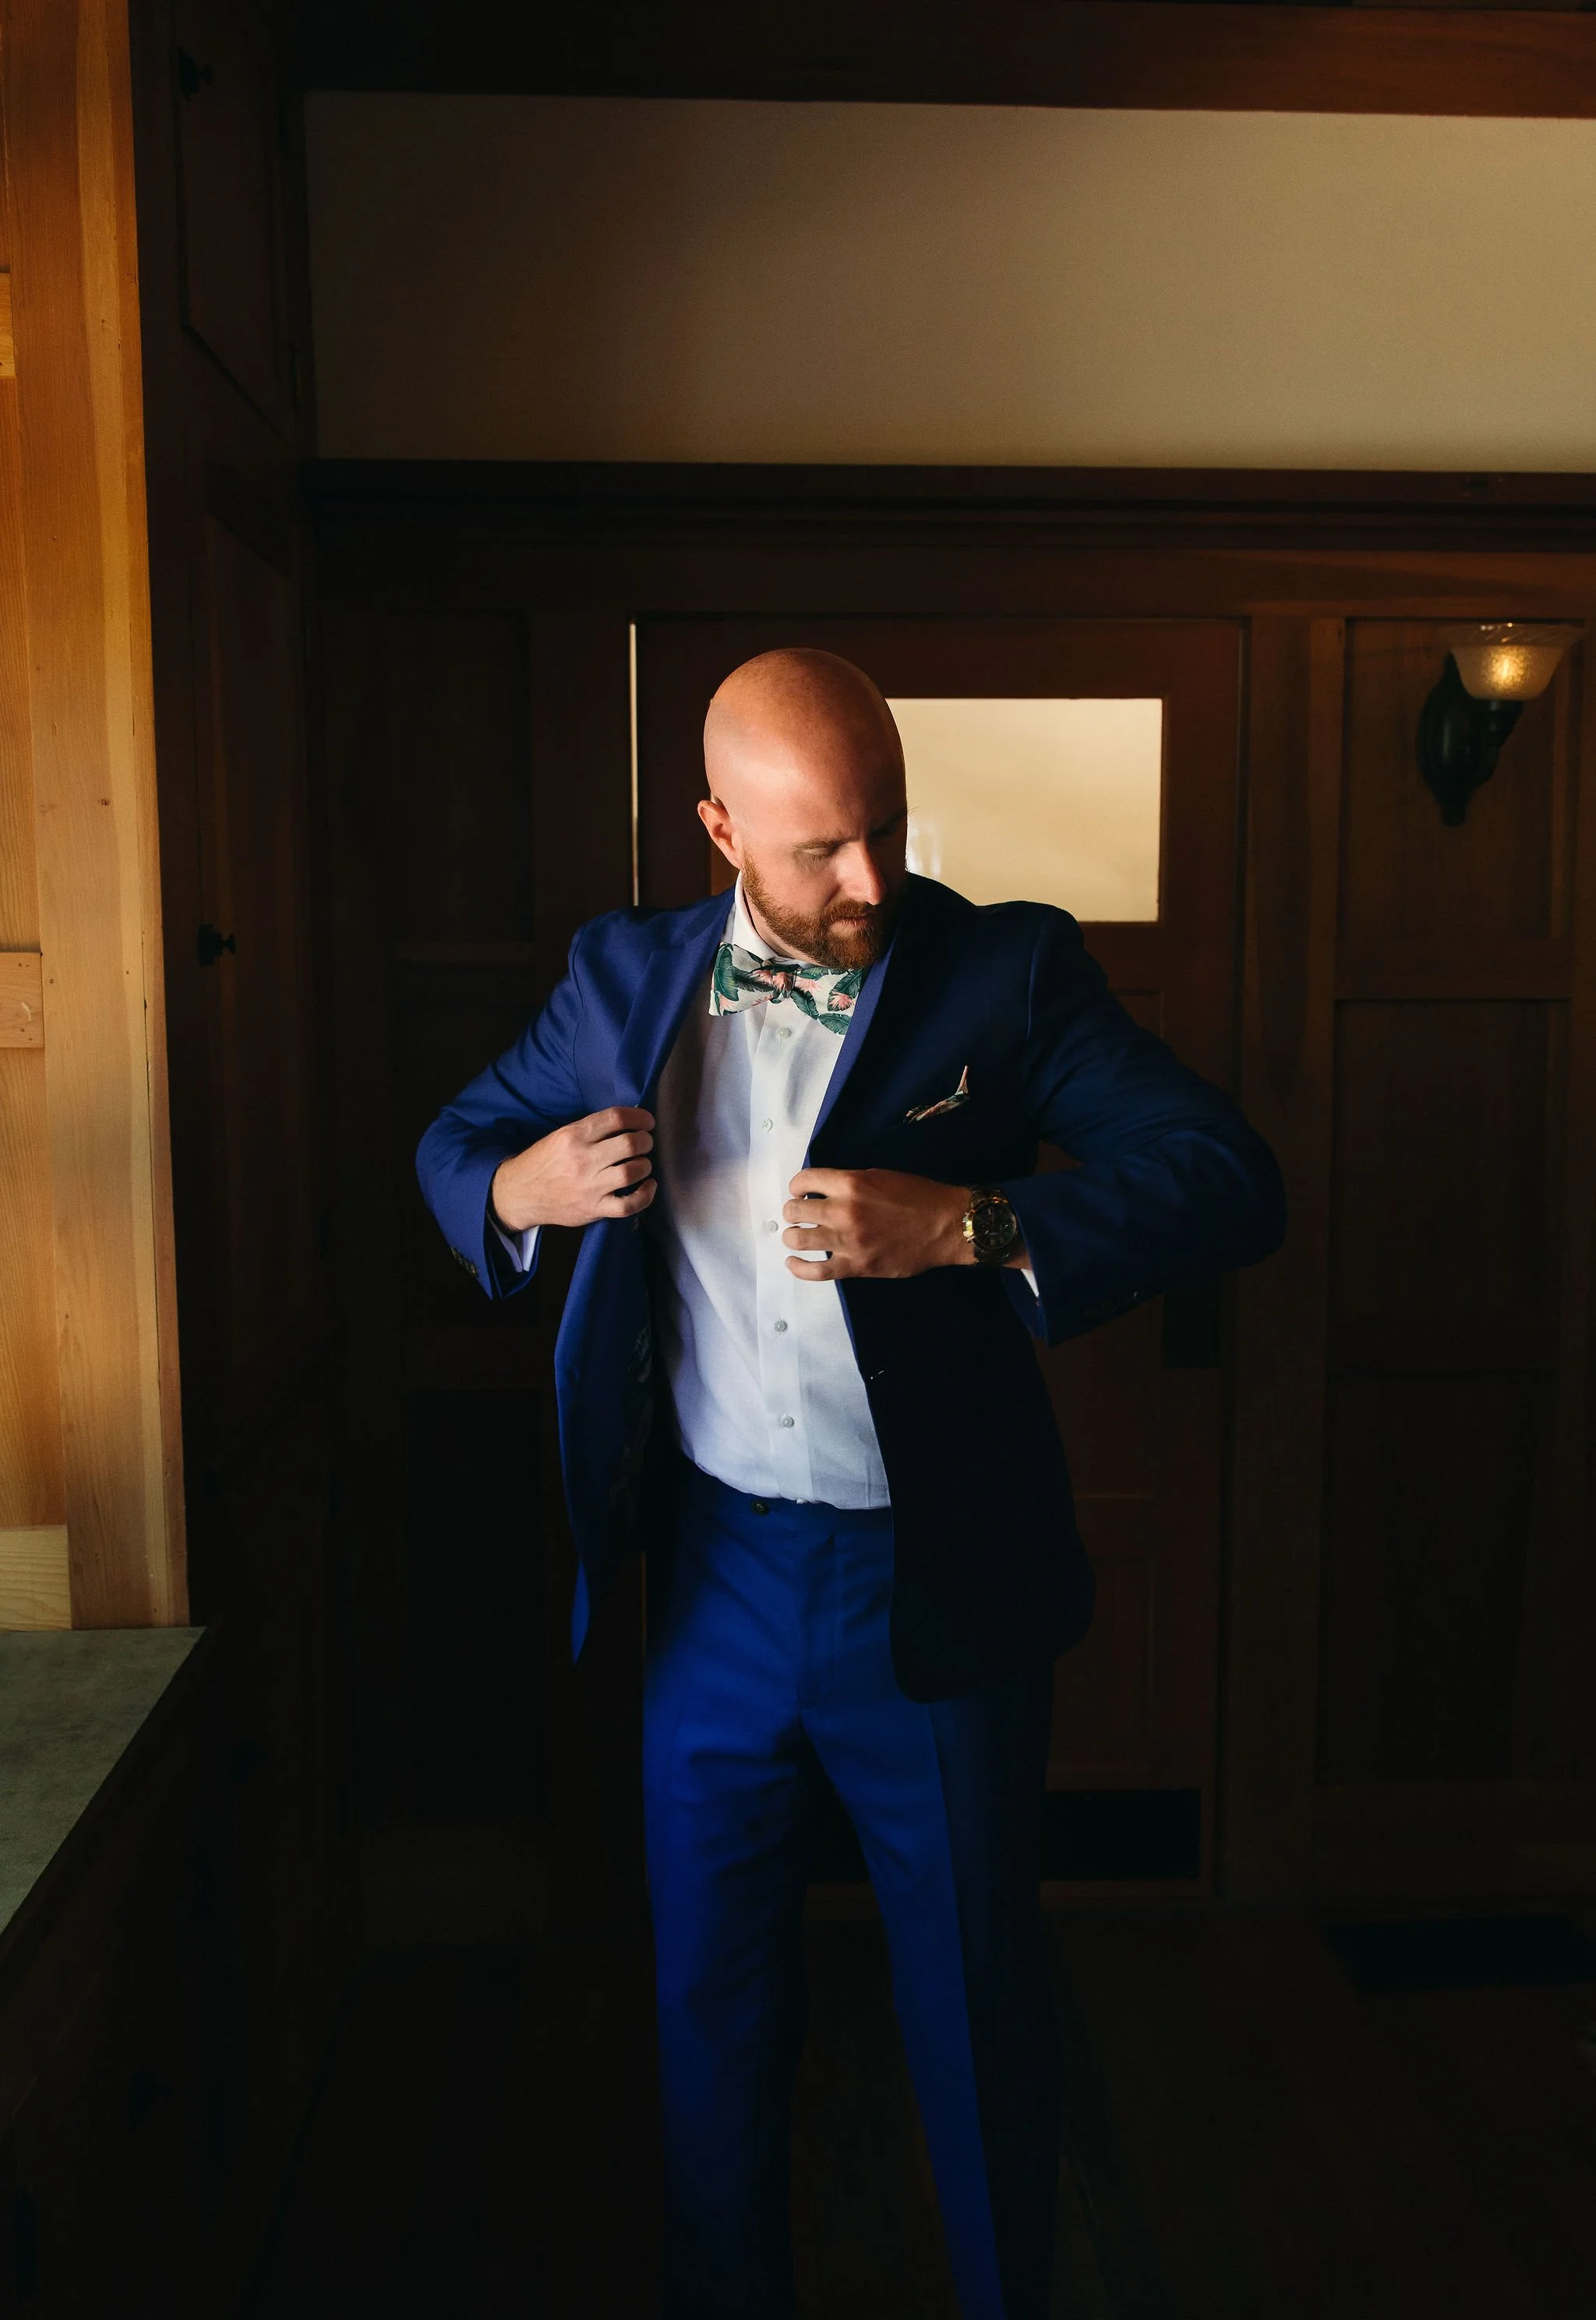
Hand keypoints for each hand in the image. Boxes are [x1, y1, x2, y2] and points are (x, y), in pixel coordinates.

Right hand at [490, 1107, 655, 1231]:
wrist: (520, 1194)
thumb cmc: (543, 1162)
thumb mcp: (560, 1135)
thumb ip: (591, 1130)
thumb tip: (627, 1123)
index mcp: (574, 1136)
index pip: (616, 1118)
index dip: (640, 1118)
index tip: (647, 1122)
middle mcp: (583, 1160)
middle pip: (630, 1144)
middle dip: (645, 1141)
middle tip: (645, 1143)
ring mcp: (589, 1187)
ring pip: (632, 1172)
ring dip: (645, 1165)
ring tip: (642, 1163)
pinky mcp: (594, 1209)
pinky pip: (629, 1205)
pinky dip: (645, 1195)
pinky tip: (648, 1186)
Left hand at [782, 1168, 973, 1280]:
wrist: (946, 1226)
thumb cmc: (917, 1197)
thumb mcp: (880, 1176)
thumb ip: (849, 1183)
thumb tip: (822, 1190)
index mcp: (850, 1184)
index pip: (803, 1181)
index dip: (797, 1187)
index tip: (800, 1193)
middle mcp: (844, 1211)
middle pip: (794, 1211)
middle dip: (793, 1212)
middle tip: (800, 1216)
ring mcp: (848, 1241)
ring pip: (798, 1240)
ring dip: (792, 1237)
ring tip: (797, 1236)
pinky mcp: (856, 1266)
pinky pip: (815, 1271)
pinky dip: (798, 1268)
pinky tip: (793, 1262)